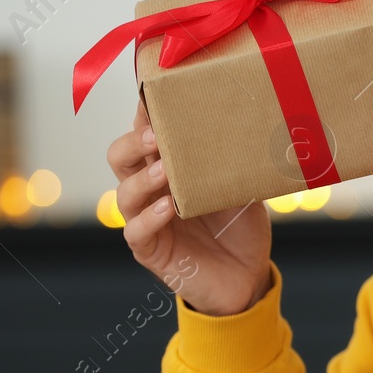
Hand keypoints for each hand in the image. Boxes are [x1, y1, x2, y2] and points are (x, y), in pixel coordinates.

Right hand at [107, 97, 273, 315]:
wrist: (248, 278)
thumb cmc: (240, 229)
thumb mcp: (242, 188)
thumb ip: (235, 162)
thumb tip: (253, 124)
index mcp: (168, 169)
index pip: (145, 134)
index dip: (146, 114)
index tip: (156, 95)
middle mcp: (151, 190)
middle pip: (120, 157)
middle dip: (133, 143)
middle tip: (155, 136)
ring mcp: (147, 220)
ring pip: (123, 192)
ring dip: (143, 178)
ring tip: (164, 171)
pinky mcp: (150, 251)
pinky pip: (136, 231)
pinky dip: (150, 217)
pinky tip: (169, 208)